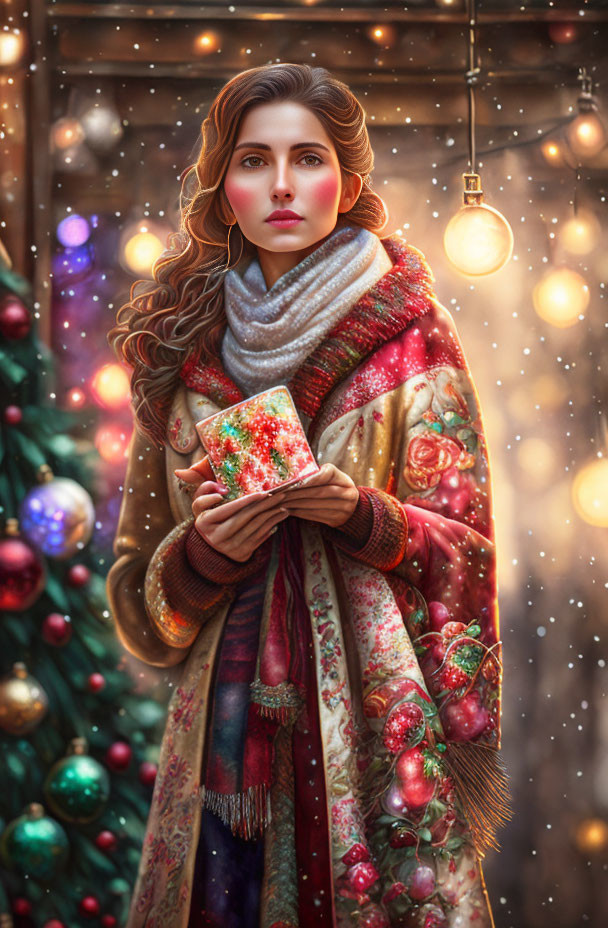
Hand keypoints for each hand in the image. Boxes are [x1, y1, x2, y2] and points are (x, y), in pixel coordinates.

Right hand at [174, 457, 288, 561]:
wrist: (209, 548)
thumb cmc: (207, 519)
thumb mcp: (199, 504)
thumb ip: (205, 490)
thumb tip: (223, 491)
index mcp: (205, 523)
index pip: (229, 509)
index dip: (247, 500)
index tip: (264, 492)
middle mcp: (217, 537)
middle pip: (245, 518)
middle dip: (264, 506)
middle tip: (281, 495)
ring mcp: (230, 548)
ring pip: (255, 528)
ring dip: (272, 516)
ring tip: (283, 506)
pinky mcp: (242, 554)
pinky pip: (260, 538)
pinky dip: (271, 526)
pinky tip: (278, 517)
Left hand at [281, 463, 358, 526]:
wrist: (352, 510)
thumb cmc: (336, 489)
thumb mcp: (334, 479)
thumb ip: (320, 475)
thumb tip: (294, 474)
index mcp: (345, 480)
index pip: (328, 474)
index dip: (312, 477)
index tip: (295, 480)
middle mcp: (347, 494)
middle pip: (320, 492)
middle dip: (298, 492)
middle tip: (282, 492)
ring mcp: (344, 509)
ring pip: (315, 505)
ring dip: (296, 503)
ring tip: (282, 501)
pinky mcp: (336, 520)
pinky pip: (315, 516)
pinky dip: (300, 512)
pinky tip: (288, 510)